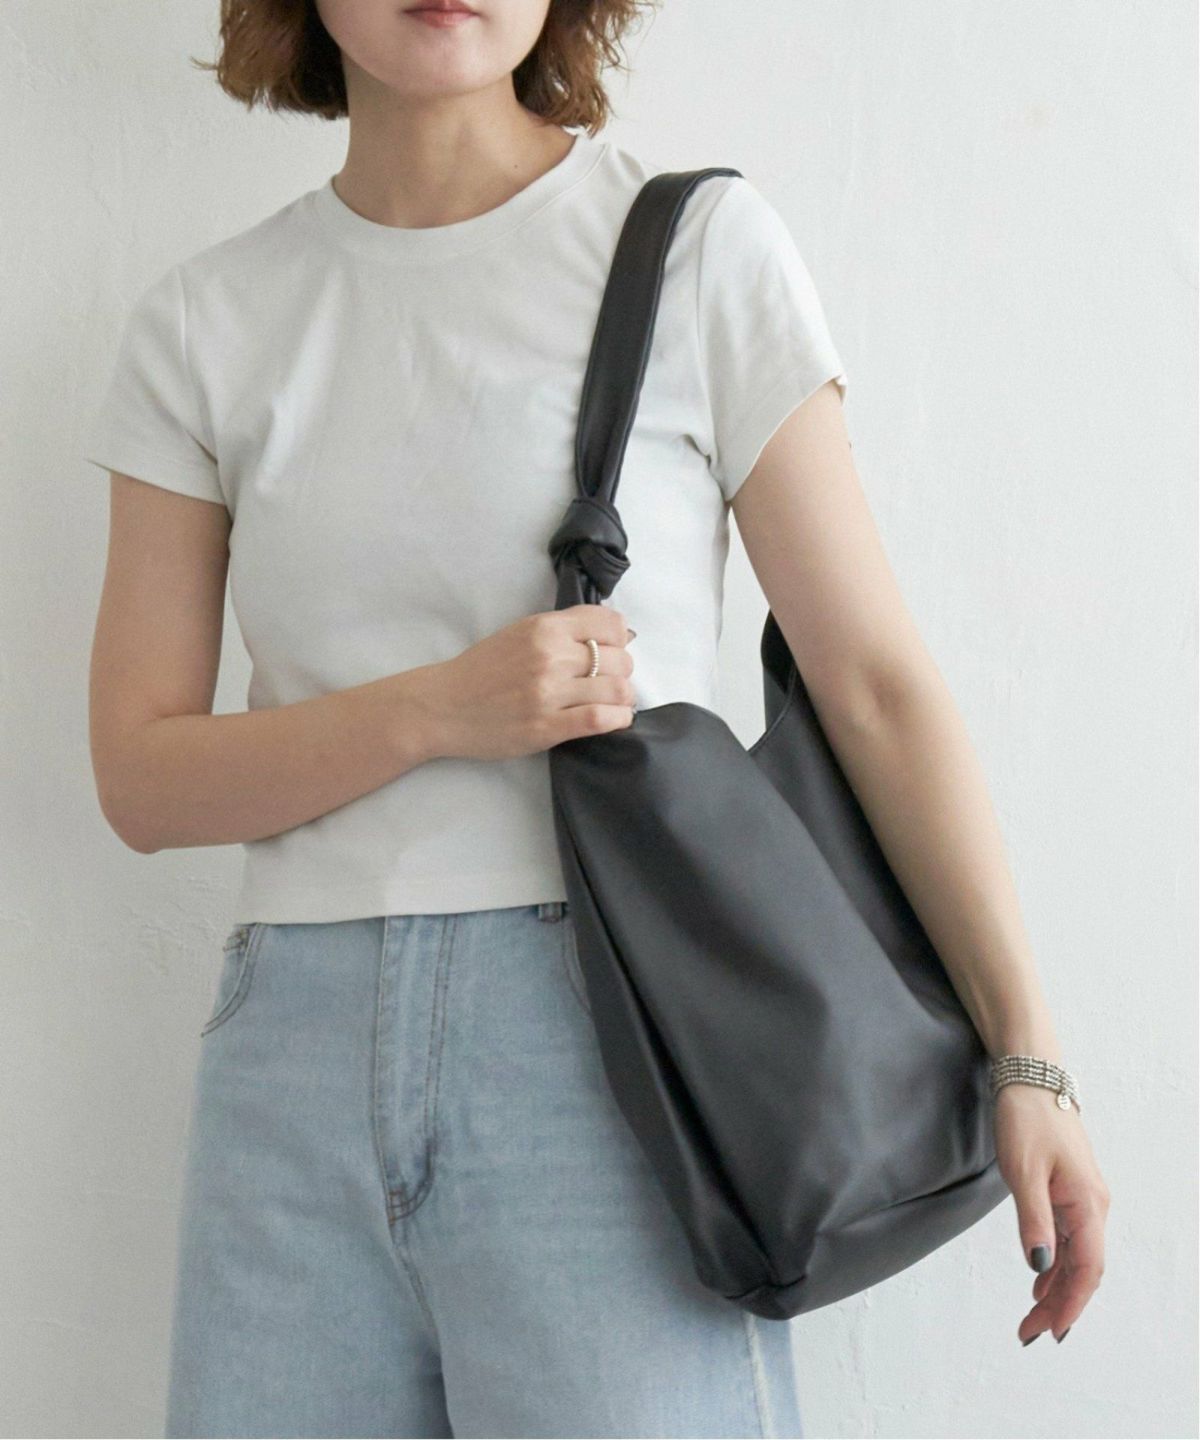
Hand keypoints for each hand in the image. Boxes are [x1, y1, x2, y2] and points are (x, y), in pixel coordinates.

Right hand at [418, 604, 636, 761]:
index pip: (609, 624)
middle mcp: (549, 656)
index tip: (613, 650)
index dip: (620, 638)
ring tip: (615, 702)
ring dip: (624, 697)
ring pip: (616, 689)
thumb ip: (562, 630)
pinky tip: (615, 719)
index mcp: (543, 628)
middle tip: (612, 681)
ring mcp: (548, 693)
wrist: (443, 706)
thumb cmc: (482, 670)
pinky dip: (618, 719)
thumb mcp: (520, 633)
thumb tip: (618, 633)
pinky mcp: (547, 726)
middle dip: (623, 671)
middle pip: (619, 659)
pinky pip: (600, 719)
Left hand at [993, 1081, 1110, 1346]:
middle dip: (1061, 1304)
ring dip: (1058, 1287)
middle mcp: (1093, 1205)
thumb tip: (1041, 1268)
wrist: (1030, 1075)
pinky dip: (1056, 1262)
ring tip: (1032, 1315)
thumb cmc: (1026, 1118)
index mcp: (1087, 1204)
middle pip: (1084, 1269)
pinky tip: (1040, 1277)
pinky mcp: (1070, 1189)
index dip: (1070, 1305)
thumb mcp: (1022, 1171)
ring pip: (1077, 1255)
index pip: (1086, 1269)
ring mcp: (1084, 1197)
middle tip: (1029, 1332)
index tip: (1050, 1333)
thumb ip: (1033, 1221)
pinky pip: (1070, 1237)